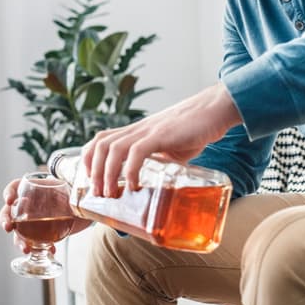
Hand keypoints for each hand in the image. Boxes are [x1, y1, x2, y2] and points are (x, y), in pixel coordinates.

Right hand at [0, 179, 91, 253]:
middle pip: (9, 212)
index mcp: (32, 189)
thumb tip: (72, 199)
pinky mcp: (40, 234)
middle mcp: (27, 205)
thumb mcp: (70, 189)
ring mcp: (32, 221)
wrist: (81, 206)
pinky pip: (35, 243)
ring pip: (18, 232)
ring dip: (19, 241)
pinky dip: (40, 249)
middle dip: (5, 220)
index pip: (14, 187)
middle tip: (8, 227)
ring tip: (26, 249)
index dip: (9, 193)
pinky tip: (51, 249)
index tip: (9, 200)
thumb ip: (68, 192)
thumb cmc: (73, 193)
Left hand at [82, 82, 241, 196]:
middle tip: (97, 194)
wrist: (215, 110)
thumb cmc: (194, 129)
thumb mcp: (171, 148)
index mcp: (137, 132)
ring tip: (109, 193)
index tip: (89, 179)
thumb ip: (160, 161)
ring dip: (107, 172)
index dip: (89, 157)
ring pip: (114, 148)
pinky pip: (138, 151)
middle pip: (101, 144)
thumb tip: (156, 184)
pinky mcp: (162, 135)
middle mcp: (137, 129)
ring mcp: (148, 131)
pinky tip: (133, 185)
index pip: (101, 138)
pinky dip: (131, 170)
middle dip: (93, 170)